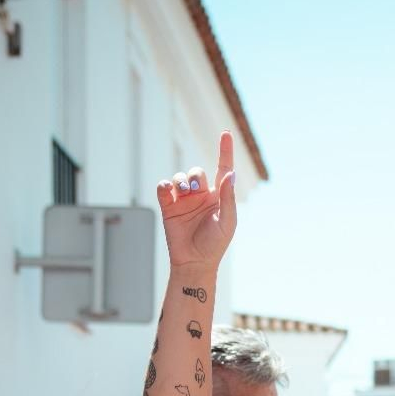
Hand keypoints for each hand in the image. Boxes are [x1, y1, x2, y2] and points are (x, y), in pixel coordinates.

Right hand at [156, 131, 236, 271]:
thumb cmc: (215, 244)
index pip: (222, 169)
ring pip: (180, 178)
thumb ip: (228, 198)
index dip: (224, 151)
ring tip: (184, 193)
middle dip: (195, 175)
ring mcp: (184, 200)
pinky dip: (164, 186)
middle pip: (197, 172)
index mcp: (219, 197)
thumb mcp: (227, 222)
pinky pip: (164, 188)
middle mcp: (201, 196)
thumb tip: (231, 174)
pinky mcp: (169, 206)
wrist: (194, 262)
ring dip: (181, 181)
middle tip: (194, 188)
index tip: (226, 133)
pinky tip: (167, 190)